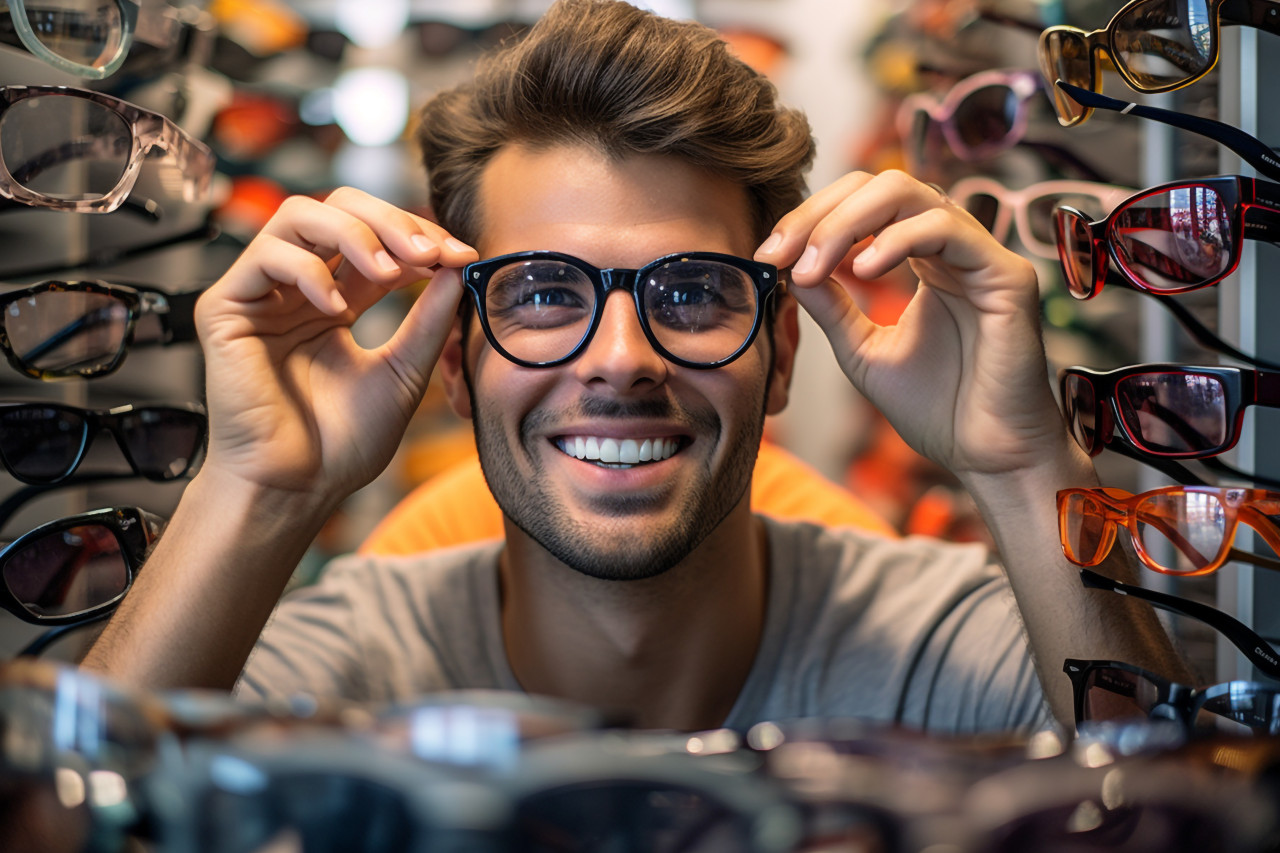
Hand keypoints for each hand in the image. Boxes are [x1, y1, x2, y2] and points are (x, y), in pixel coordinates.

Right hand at [194, 187, 476, 499]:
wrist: (296, 490)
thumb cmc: (342, 445)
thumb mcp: (404, 371)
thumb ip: (430, 319)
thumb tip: (458, 266)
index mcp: (336, 299)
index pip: (377, 240)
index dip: (418, 237)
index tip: (461, 256)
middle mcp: (297, 289)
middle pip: (338, 208)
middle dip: (390, 220)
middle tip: (429, 251)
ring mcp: (261, 294)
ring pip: (299, 215)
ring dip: (354, 234)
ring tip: (388, 270)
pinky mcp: (225, 307)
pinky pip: (266, 256)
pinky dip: (309, 270)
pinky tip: (336, 308)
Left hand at [755, 170, 1069, 478]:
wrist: (985, 456)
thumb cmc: (936, 410)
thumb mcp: (861, 350)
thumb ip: (831, 306)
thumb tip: (787, 264)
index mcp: (924, 258)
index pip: (863, 204)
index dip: (811, 220)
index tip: (769, 256)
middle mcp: (954, 246)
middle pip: (881, 184)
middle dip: (820, 213)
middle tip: (781, 254)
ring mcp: (983, 255)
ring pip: (910, 193)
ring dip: (846, 224)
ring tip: (812, 267)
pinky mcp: (1007, 274)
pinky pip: (946, 228)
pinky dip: (896, 240)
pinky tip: (863, 270)